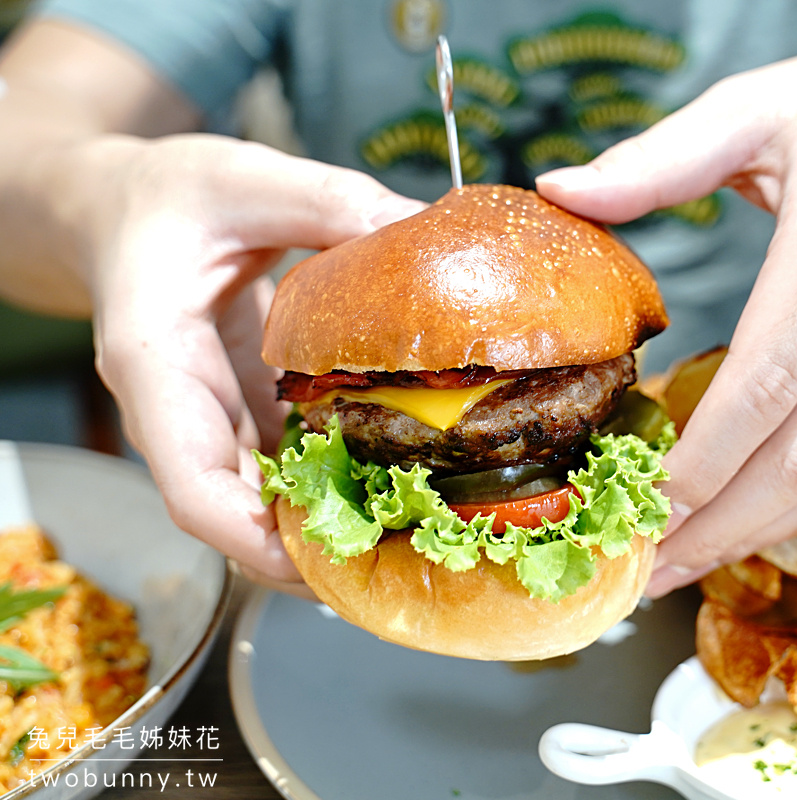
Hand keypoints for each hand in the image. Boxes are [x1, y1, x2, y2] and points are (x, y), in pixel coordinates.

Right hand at [77, 134, 421, 590]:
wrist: (122, 208)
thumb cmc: (166, 196)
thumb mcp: (245, 178)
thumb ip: (328, 200)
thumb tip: (424, 226)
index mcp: (156, 363)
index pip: (191, 483)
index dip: (252, 537)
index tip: (318, 564)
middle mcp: (179, 411)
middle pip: (236, 514)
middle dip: (312, 550)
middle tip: (406, 558)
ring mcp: (212, 420)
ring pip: (263, 500)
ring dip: (332, 523)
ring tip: (419, 535)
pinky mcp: (243, 413)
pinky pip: (286, 465)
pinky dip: (337, 480)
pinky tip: (403, 480)